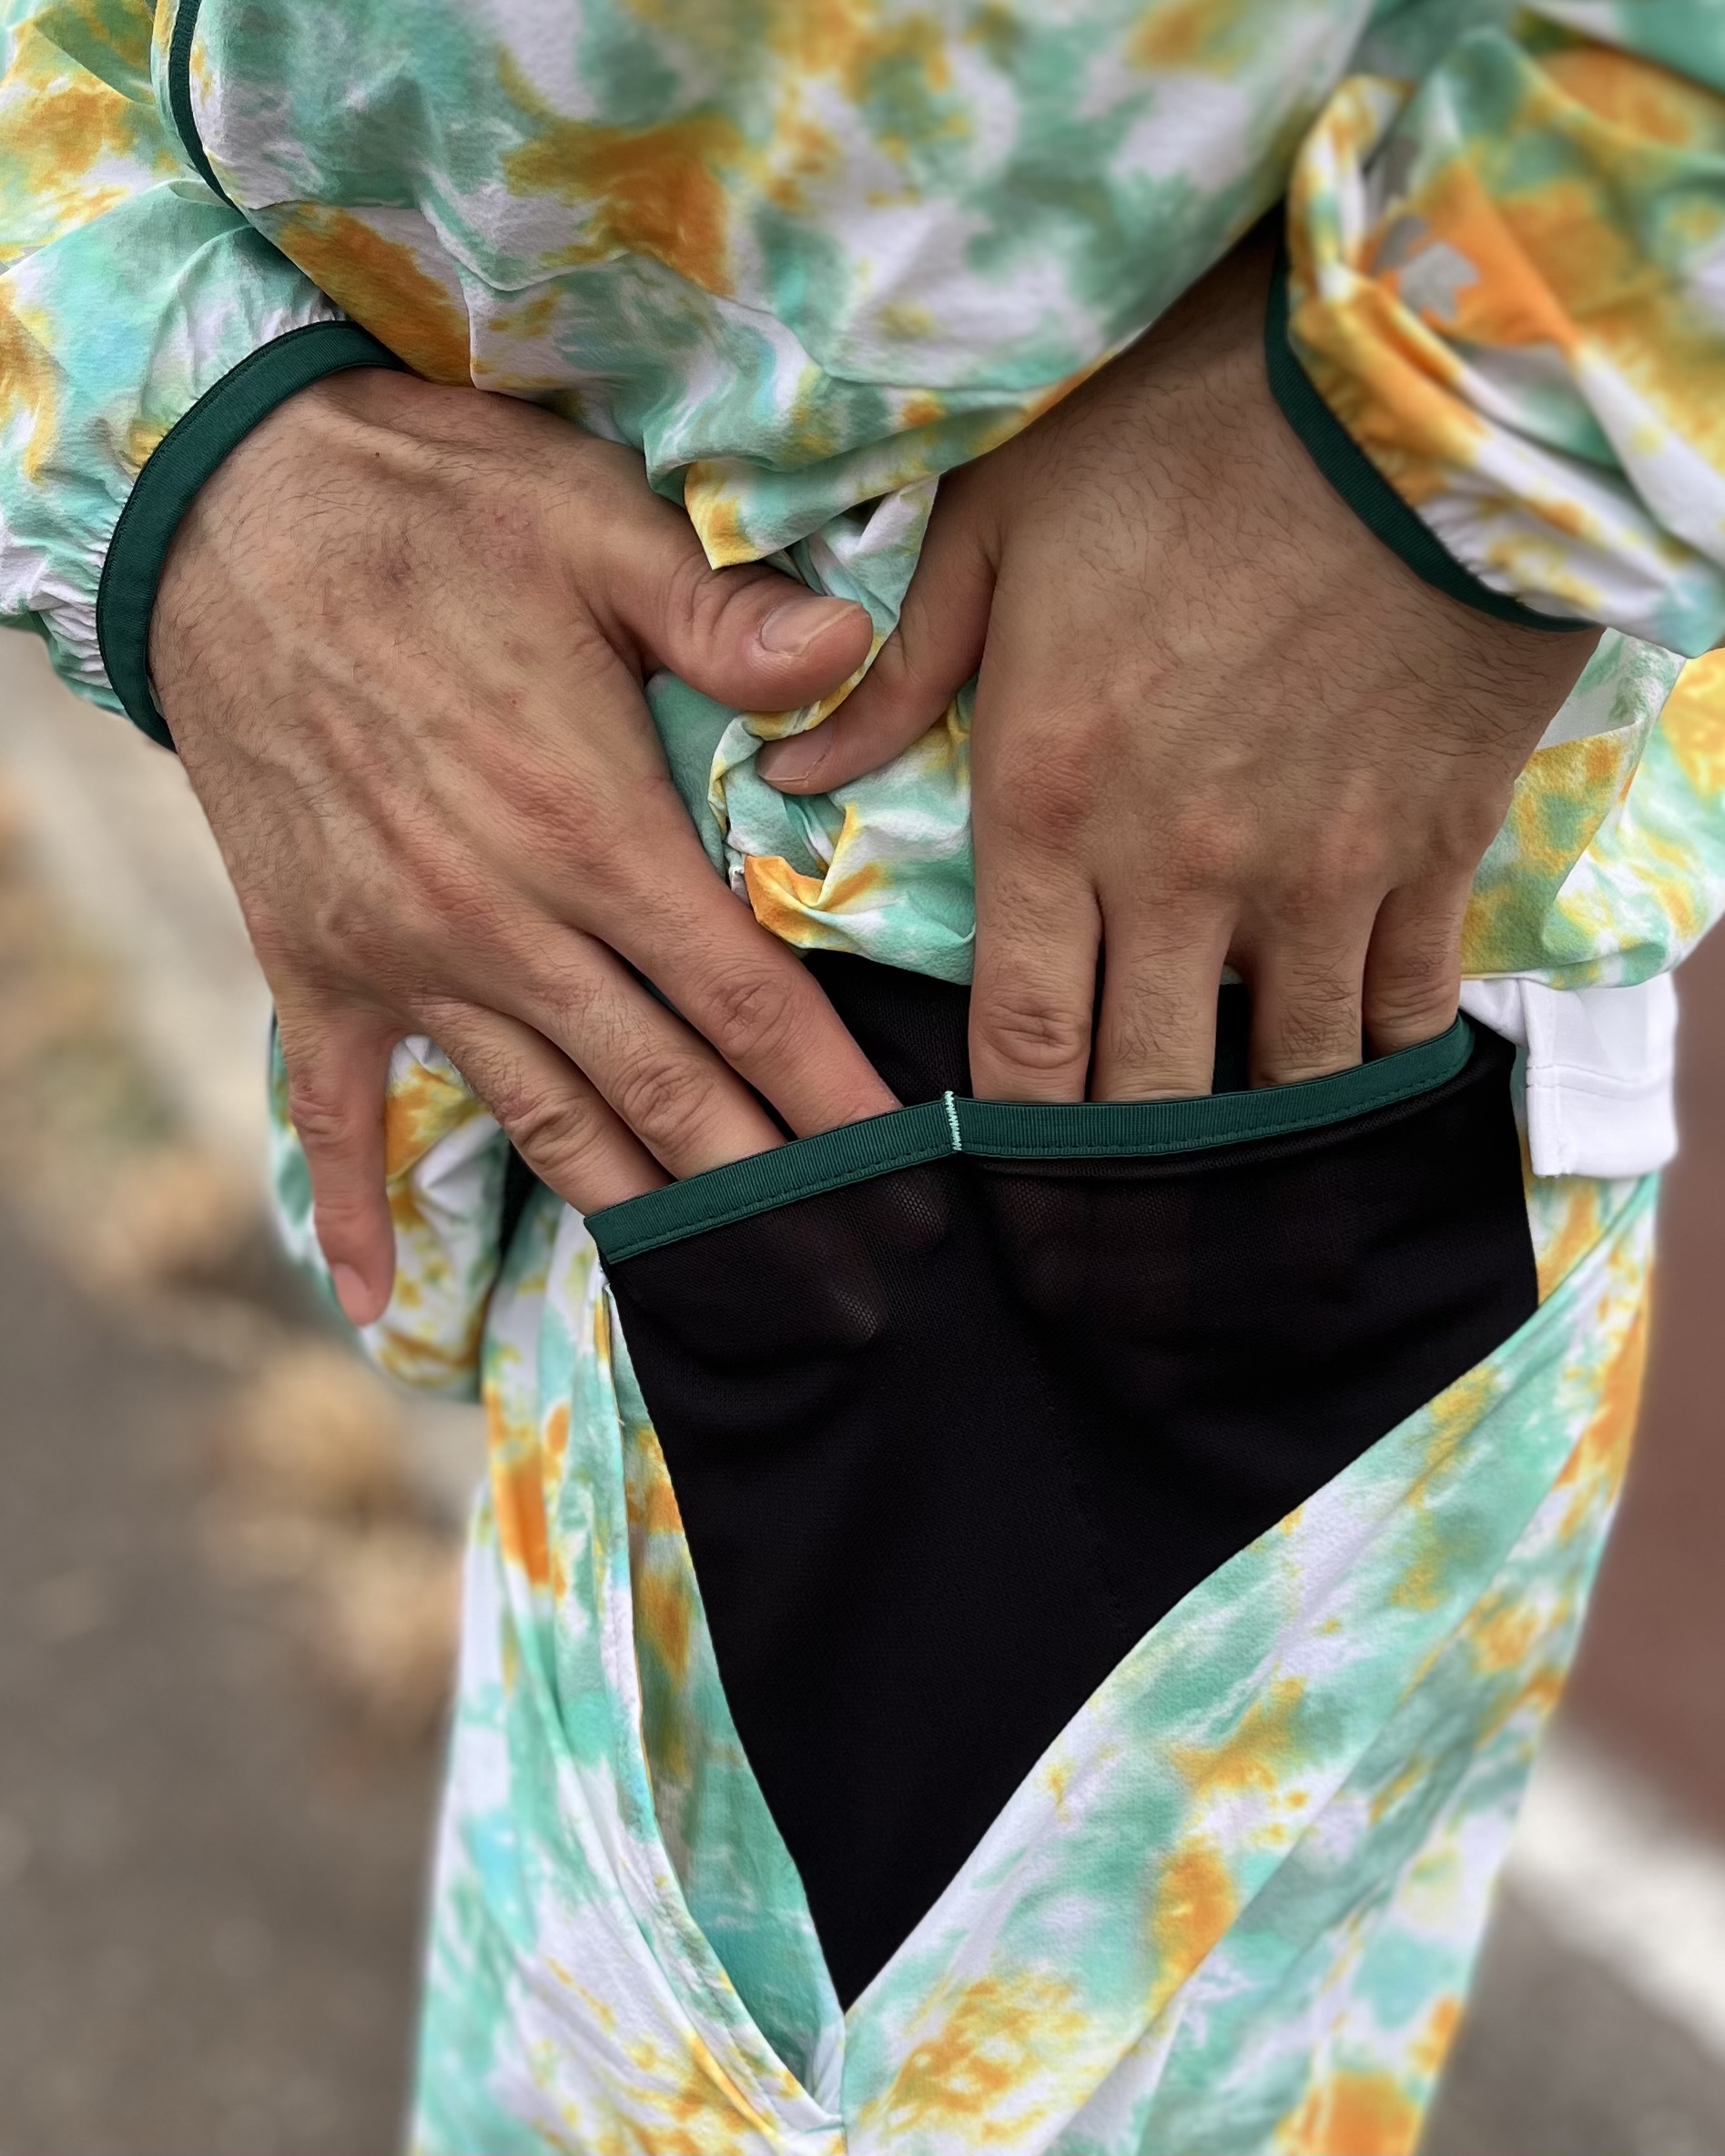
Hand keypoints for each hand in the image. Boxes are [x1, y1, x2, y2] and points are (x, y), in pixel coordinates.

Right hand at [151, 369, 891, 1324]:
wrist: (221, 510)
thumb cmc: (434, 511)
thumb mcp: (595, 527)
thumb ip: (728, 617)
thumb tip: (854, 652)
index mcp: (592, 831)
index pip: (745, 999)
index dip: (830, 1093)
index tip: (899, 1170)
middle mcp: (503, 923)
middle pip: (664, 1090)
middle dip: (764, 1184)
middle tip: (849, 1274)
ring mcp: (402, 956)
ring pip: (541, 1117)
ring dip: (630, 1206)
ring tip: (709, 1285)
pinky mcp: (312, 961)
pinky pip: (335, 1108)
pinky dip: (354, 1206)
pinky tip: (373, 1300)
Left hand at [761, 225, 1598, 1099]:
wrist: (1413, 388)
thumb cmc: (1183, 439)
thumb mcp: (1000, 524)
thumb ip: (897, 673)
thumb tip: (787, 771)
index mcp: (1052, 804)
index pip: (1019, 1032)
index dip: (1009, 1125)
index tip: (1003, 1164)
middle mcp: (1179, 872)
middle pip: (1145, 1087)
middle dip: (1123, 1157)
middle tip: (1111, 1190)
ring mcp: (1316, 873)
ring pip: (1287, 1074)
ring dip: (1257, 1120)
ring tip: (1237, 1143)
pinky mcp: (1432, 848)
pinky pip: (1407, 1003)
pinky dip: (1379, 1049)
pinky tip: (1355, 1057)